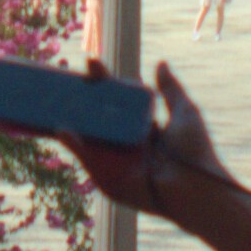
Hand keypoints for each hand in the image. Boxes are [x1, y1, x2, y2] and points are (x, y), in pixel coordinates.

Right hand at [59, 59, 229, 235]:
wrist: (196, 187)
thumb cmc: (195, 152)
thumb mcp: (184, 113)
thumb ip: (170, 89)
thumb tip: (160, 64)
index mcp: (143, 129)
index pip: (118, 102)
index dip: (105, 83)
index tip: (92, 63)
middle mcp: (127, 145)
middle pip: (99, 118)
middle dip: (82, 99)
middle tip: (67, 77)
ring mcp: (116, 162)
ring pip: (89, 137)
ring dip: (71, 119)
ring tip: (54, 97)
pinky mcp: (109, 179)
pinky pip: (87, 160)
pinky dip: (74, 146)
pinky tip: (62, 129)